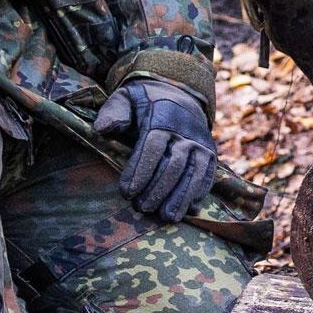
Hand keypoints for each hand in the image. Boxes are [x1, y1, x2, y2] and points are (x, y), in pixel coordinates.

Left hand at [97, 79, 218, 222]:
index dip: (140, 172)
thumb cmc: (145, 103)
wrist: (180, 95)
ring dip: (181, 196)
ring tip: (167, 216)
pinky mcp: (210, 153)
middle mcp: (185, 132)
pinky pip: (207, 175)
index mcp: (162, 118)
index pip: (152, 148)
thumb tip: (102, 129)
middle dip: (158, 189)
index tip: (126, 193)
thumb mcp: (125, 99)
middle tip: (142, 208)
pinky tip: (189, 210)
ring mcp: (200, 143)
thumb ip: (113, 112)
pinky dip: (199, 193)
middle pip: (174, 164)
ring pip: (194, 172)